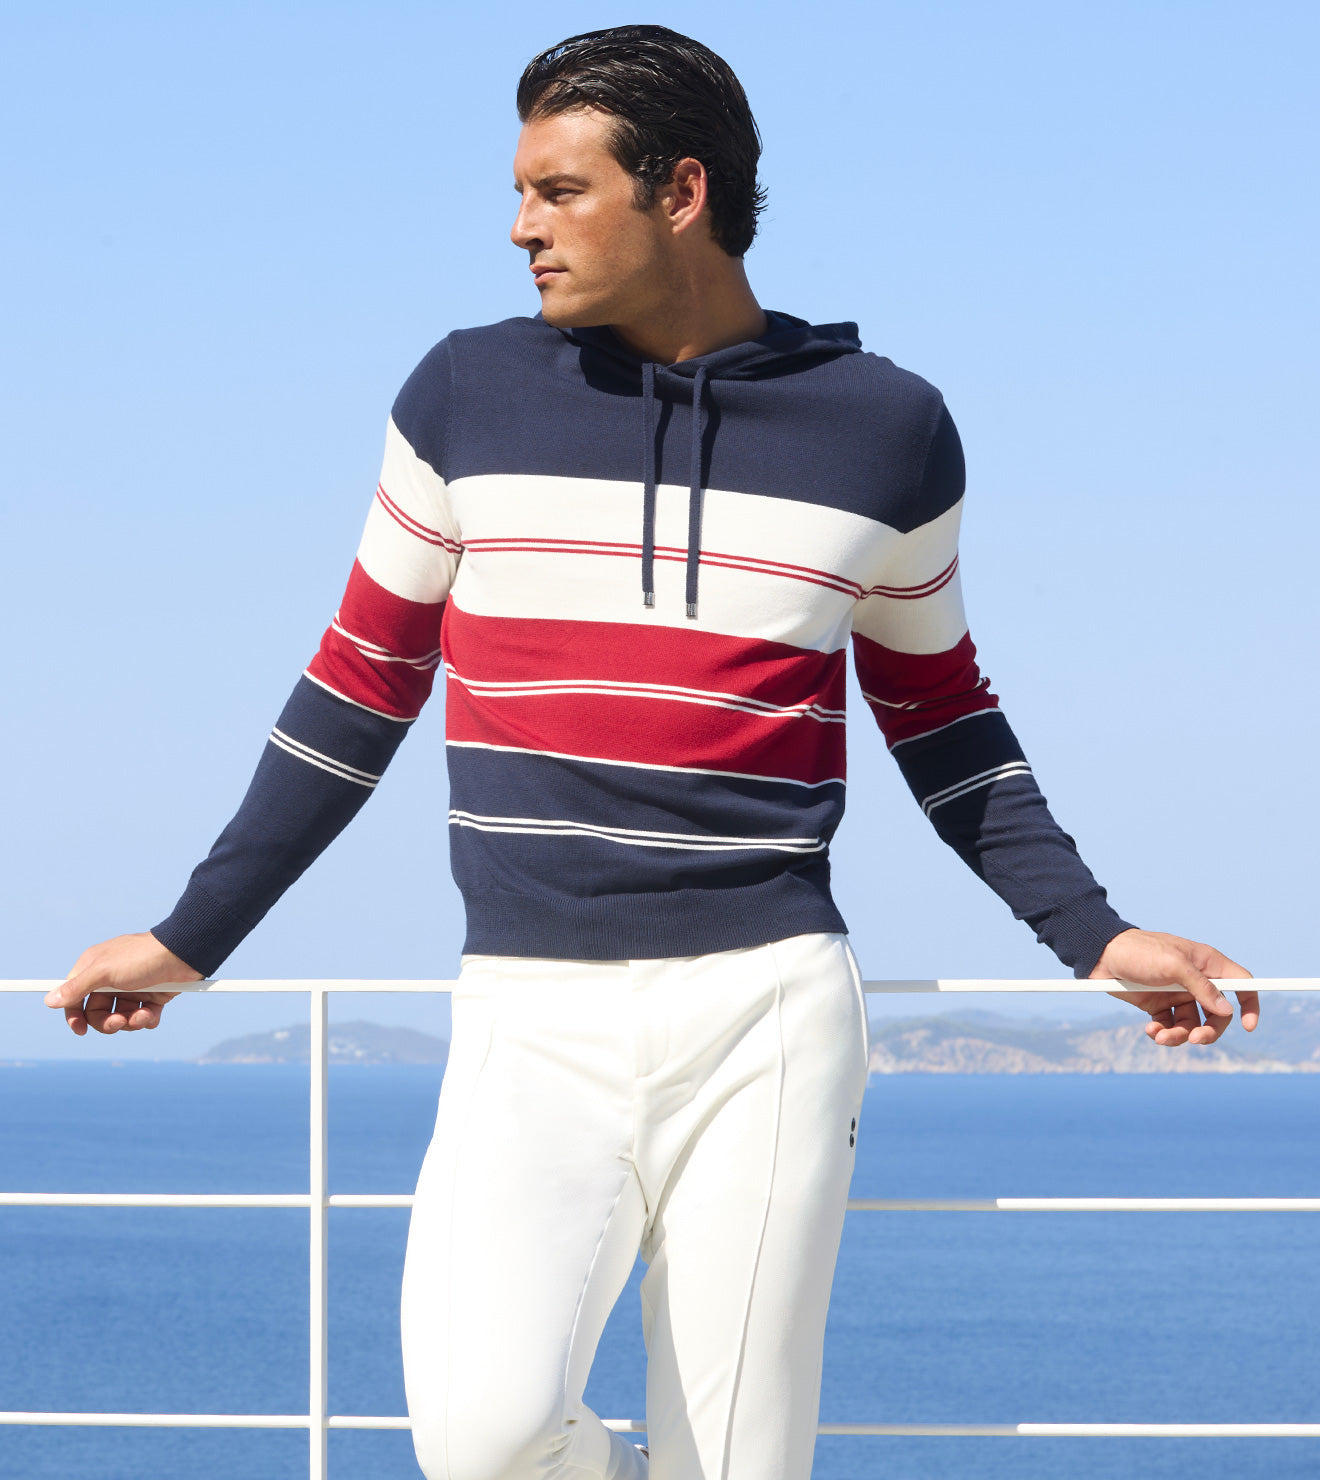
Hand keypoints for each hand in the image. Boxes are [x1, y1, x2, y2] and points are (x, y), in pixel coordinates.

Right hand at [44, 932, 200, 1035]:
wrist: (183, 955)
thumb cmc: (141, 958)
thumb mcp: (104, 972)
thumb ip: (77, 988)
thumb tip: (49, 1000)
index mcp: (95, 969)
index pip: (76, 997)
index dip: (75, 1015)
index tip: (80, 1030)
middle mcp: (112, 980)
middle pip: (98, 1013)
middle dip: (107, 1023)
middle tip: (118, 1022)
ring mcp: (133, 989)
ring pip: (121, 1018)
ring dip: (130, 1022)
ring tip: (142, 1015)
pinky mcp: (153, 997)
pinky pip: (142, 1018)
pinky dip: (147, 1019)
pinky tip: (153, 1013)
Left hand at [1089, 928, 1256, 1046]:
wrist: (1101, 955)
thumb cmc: (1139, 951)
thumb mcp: (1173, 964)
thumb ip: (1201, 986)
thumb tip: (1226, 1010)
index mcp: (1207, 963)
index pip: (1241, 983)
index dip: (1250, 1004)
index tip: (1250, 1026)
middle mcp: (1195, 980)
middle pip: (1218, 1013)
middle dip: (1209, 1030)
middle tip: (1195, 1039)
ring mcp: (1176, 994)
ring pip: (1192, 1024)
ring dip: (1180, 1036)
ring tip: (1160, 1037)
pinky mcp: (1157, 1004)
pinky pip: (1170, 1026)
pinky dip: (1163, 1032)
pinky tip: (1150, 1030)